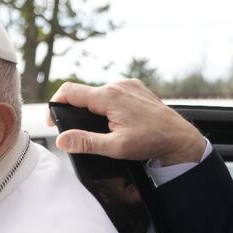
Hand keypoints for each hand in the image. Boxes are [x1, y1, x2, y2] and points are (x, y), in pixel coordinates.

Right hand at [51, 79, 205, 164]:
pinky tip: (116, 120)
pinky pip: (113, 92)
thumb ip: (86, 142)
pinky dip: (107, 105)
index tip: (54, 121)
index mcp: (109, 97)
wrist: (178, 137)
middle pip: (83, 93)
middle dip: (75, 110)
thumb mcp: (115, 147)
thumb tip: (61, 139)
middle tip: (78, 131)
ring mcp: (127, 84)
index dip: (55, 105)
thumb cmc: (151, 141)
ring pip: (98, 93)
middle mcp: (117, 85)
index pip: (69, 91)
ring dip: (92, 108)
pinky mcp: (135, 87)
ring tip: (100, 128)